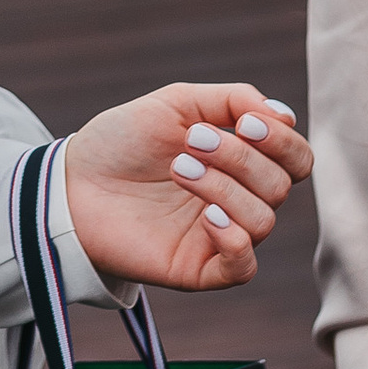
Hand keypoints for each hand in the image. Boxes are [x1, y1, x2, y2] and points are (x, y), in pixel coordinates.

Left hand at [59, 83, 312, 294]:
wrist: (71, 182)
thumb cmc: (122, 141)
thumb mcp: (176, 104)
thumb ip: (232, 100)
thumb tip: (283, 114)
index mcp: (241, 161)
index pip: (296, 158)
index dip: (282, 140)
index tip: (245, 122)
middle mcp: (238, 199)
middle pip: (280, 185)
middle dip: (240, 157)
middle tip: (190, 141)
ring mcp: (220, 235)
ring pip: (262, 219)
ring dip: (225, 188)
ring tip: (178, 168)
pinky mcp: (199, 268)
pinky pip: (243, 266)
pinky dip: (235, 240)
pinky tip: (206, 217)